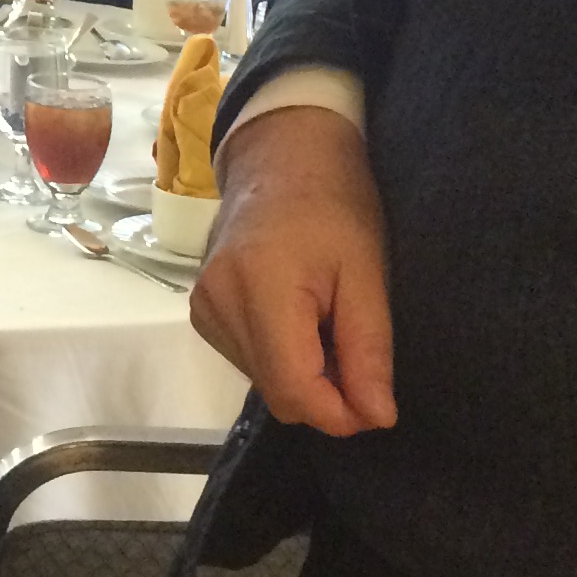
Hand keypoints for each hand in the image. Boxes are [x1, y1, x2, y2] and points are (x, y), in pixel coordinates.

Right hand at [189, 106, 395, 436]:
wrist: (281, 158)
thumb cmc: (334, 206)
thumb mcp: (366, 274)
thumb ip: (368, 349)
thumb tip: (375, 418)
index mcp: (259, 287)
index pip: (292, 389)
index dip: (339, 414)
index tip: (376, 404)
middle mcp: (217, 303)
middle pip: (277, 393)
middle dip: (325, 393)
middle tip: (360, 356)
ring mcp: (202, 307)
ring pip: (263, 382)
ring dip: (304, 375)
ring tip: (329, 325)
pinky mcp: (200, 311)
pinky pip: (248, 361)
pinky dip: (282, 358)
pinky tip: (301, 321)